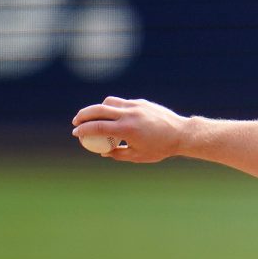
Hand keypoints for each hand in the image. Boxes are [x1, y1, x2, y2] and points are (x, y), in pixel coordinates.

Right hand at [72, 96, 187, 162]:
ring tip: (93, 117)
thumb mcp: (138, 156)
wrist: (181, 133)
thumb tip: (103, 152)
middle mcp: (129, 114)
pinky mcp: (142, 102)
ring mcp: (136, 106)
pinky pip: (122, 102)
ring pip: (110, 102)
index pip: (97, 127)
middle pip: (98, 109)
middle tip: (77, 121)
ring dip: (98, 108)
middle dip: (83, 114)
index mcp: (127, 129)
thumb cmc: (160, 148)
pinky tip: (113, 116)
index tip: (76, 133)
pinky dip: (114, 107)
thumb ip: (118, 154)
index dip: (83, 130)